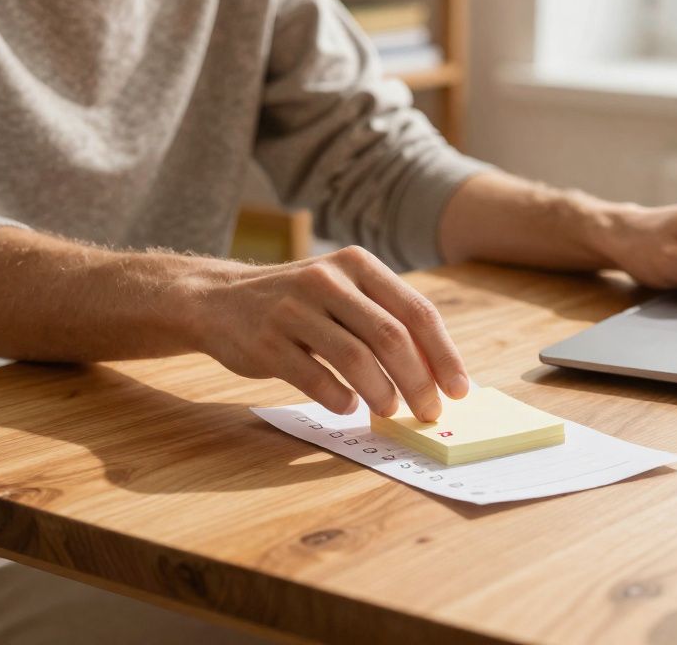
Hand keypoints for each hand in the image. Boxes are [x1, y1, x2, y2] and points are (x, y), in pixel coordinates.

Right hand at [188, 245, 467, 420]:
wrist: (218, 300)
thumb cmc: (298, 303)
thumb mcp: (342, 293)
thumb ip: (384, 321)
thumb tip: (436, 374)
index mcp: (357, 265)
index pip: (416, 311)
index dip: (443, 355)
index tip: (459, 389)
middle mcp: (327, 280)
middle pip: (390, 336)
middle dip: (418, 381)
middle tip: (429, 412)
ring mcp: (293, 309)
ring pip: (355, 357)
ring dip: (382, 393)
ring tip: (390, 411)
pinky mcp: (266, 341)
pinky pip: (313, 377)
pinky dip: (338, 397)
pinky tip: (348, 405)